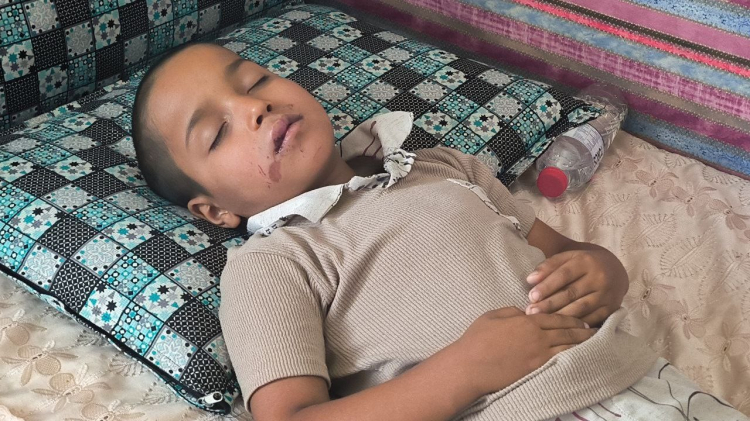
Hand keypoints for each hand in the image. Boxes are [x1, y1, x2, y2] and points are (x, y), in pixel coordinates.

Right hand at [450, 307, 594, 396]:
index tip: (582, 320)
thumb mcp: (492, 316)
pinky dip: (572, 358)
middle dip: (582, 331)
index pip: (556, 318)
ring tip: (593, 344)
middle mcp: (537, 337)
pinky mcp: (536, 370)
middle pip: (567, 332)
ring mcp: (538, 355)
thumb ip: (511, 311)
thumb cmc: (477, 339)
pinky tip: (579, 357)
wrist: (471, 365)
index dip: (571, 319)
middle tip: (594, 330)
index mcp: (527, 321)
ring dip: (582, 345)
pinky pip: (560, 361)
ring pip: (567, 347)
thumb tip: (523, 312)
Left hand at [525, 249, 628, 325]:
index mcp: (586, 261)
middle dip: (549, 304)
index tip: (531, 296)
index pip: (564, 274)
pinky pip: (592, 319)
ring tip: (543, 320)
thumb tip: (530, 279)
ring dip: (560, 316)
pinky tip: (561, 328)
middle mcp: (599, 277)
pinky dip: (575, 324)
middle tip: (531, 312)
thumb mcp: (567, 257)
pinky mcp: (611, 308)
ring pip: (581, 308)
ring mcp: (607, 294)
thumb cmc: (582, 264)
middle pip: (571, 293)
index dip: (547, 286)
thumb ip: (548, 266)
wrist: (614, 270)